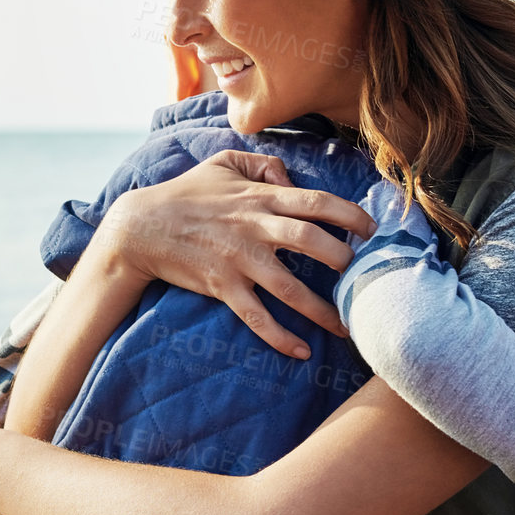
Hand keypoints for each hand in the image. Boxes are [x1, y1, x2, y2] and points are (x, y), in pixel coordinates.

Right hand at [96, 150, 375, 358]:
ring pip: (290, 288)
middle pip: (313, 242)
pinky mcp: (223, 286)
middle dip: (346, 260)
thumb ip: (264, 165)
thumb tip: (291, 177)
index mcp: (261, 198)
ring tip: (348, 326)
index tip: (372, 230)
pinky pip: (257, 317)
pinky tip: (301, 351)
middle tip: (366, 276)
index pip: (317, 202)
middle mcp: (255, 228)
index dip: (350, 215)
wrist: (142, 227)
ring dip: (322, 310)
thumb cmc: (186, 193)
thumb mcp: (224, 163)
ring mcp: (239, 260)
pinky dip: (280, 337)